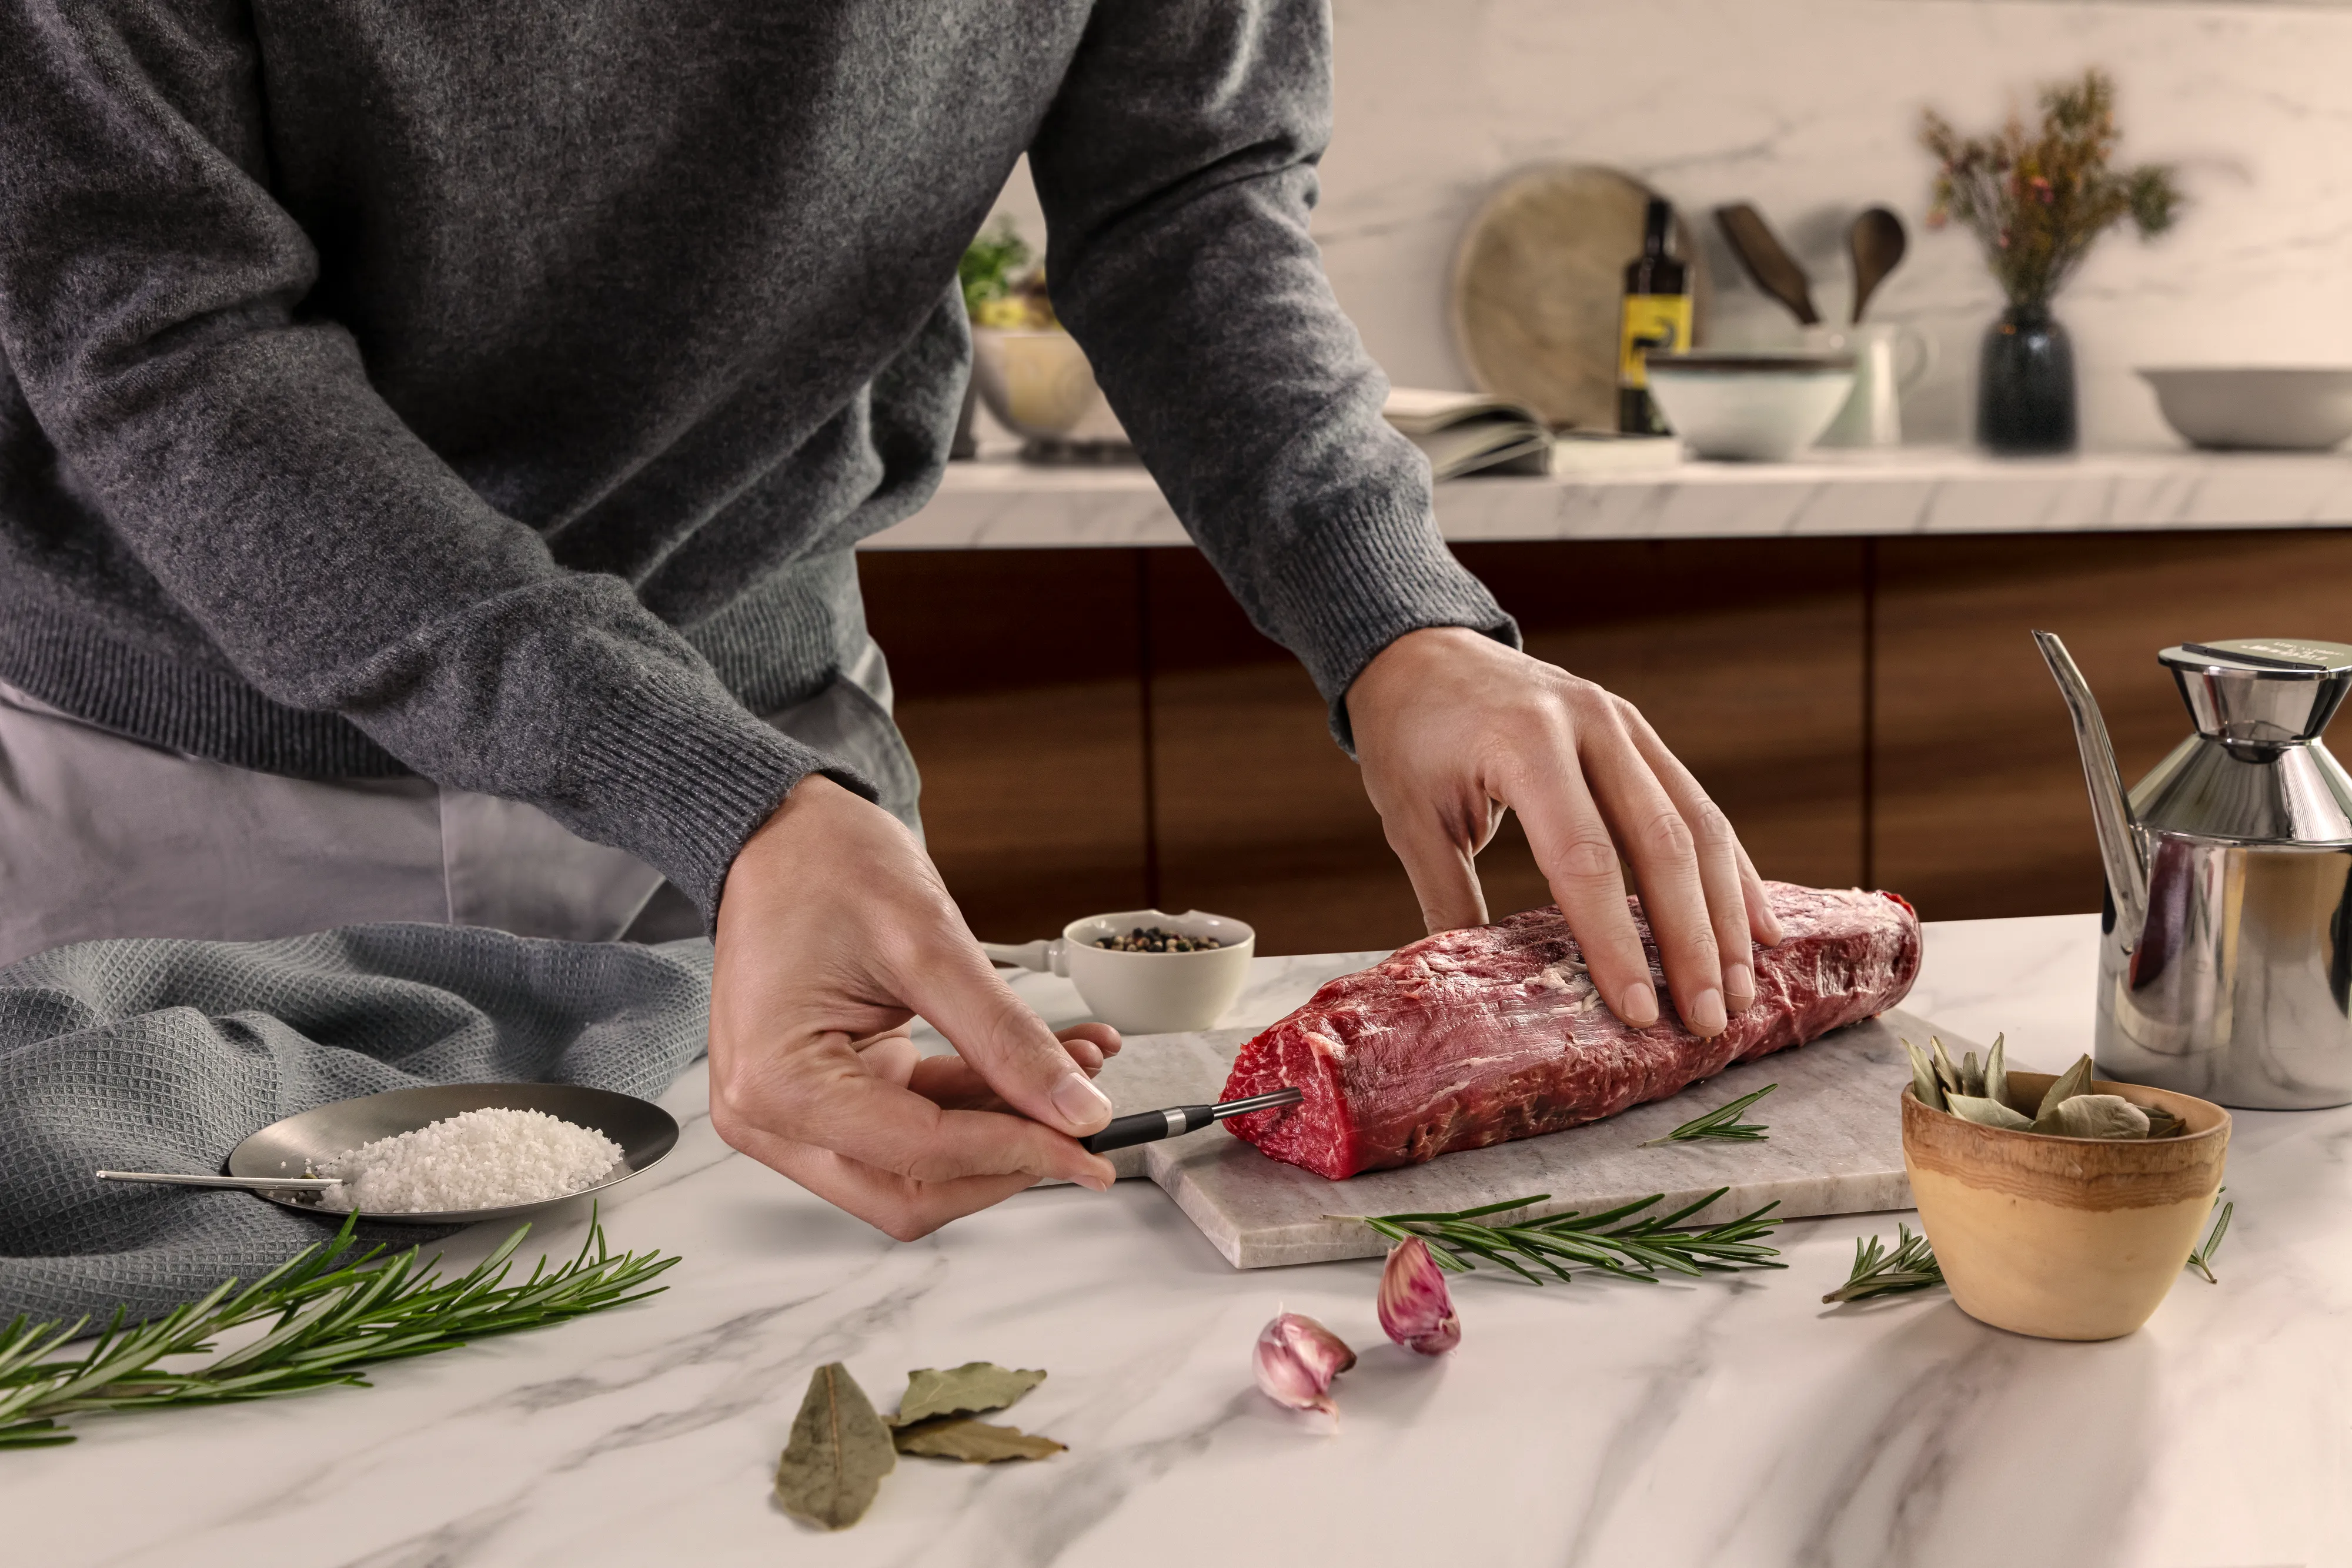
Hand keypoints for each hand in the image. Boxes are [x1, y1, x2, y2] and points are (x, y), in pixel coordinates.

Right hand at [709, 775, 1119, 1239]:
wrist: (782, 832)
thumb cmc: (822, 864)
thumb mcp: (929, 943)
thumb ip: (1005, 1037)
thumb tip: (1075, 1107)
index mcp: (775, 1082)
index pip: (919, 1155)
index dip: (1017, 1152)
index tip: (1089, 1138)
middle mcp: (769, 1115)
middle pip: (910, 1191)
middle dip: (1007, 1158)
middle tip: (1084, 1123)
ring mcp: (793, 1112)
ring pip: (917, 1169)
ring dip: (1002, 1128)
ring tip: (1072, 1067)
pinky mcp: (825, 1097)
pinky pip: (912, 1127)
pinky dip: (979, 1102)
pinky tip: (1037, 1063)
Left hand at [1346, 627, 1782, 1036]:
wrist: (1419, 650)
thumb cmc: (1409, 738)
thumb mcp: (1411, 819)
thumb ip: (1449, 903)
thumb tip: (1479, 997)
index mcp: (1523, 743)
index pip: (1583, 857)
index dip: (1615, 940)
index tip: (1639, 1011)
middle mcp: (1589, 725)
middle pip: (1661, 842)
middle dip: (1692, 940)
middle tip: (1709, 1019)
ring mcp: (1624, 723)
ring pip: (1697, 824)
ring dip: (1725, 914)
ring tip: (1739, 991)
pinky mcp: (1640, 734)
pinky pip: (1698, 805)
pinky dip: (1730, 870)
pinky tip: (1756, 926)